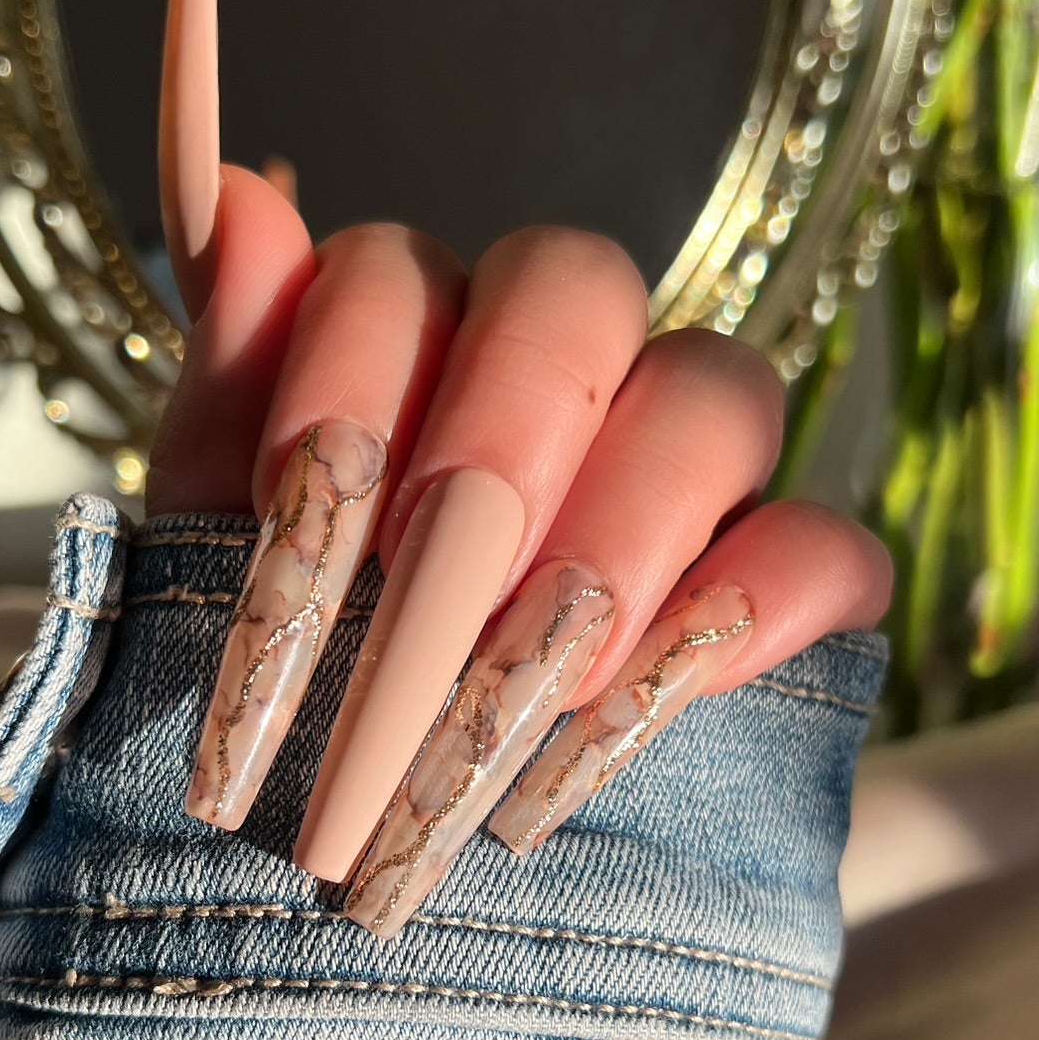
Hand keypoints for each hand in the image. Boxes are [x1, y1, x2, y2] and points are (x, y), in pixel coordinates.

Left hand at [150, 0, 890, 936]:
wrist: (373, 847)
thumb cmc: (285, 687)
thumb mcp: (217, 554)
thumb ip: (232, 383)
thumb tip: (243, 193)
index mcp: (412, 334)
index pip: (398, 271)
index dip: (344, 377)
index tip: (285, 513)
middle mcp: (564, 364)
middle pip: (575, 288)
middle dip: (491, 445)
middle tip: (417, 609)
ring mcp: (691, 463)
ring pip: (716, 397)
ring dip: (610, 547)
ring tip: (516, 706)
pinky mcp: (789, 580)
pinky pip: (821, 550)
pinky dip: (736, 627)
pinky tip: (622, 727)